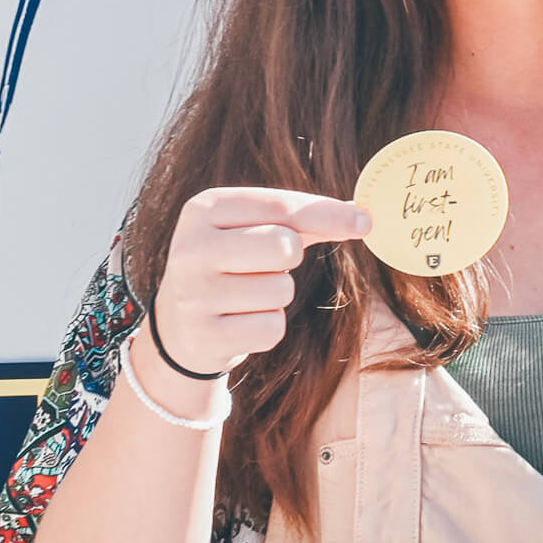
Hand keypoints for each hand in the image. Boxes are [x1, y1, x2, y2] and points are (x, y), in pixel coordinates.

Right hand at [151, 187, 371, 377]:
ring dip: (276, 296)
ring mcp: (193, 294)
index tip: (365, 222)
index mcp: (204, 209)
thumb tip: (362, 217)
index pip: (280, 206)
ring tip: (245, 296)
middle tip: (265, 266)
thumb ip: (302, 220)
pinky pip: (272, 329)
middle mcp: (191, 247)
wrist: (178, 326)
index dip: (328, 214)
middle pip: (284, 246)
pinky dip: (268, 327)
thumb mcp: (251, 230)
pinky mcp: (204, 336)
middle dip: (289, 259)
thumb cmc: (230, 265)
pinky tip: (240, 322)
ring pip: (281, 291)